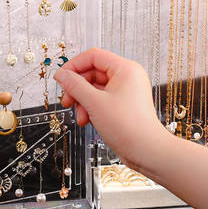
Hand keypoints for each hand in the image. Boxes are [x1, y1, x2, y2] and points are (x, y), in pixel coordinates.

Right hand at [53, 48, 169, 171]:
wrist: (146, 151)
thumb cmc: (129, 127)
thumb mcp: (94, 103)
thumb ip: (75, 85)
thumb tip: (62, 75)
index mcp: (125, 69)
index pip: (93, 56)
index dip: (74, 65)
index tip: (61, 77)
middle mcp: (127, 77)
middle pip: (92, 72)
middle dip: (77, 88)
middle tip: (67, 100)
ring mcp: (125, 90)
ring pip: (95, 88)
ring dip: (83, 101)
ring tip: (81, 116)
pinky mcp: (123, 104)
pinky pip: (101, 99)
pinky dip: (91, 108)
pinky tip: (87, 120)